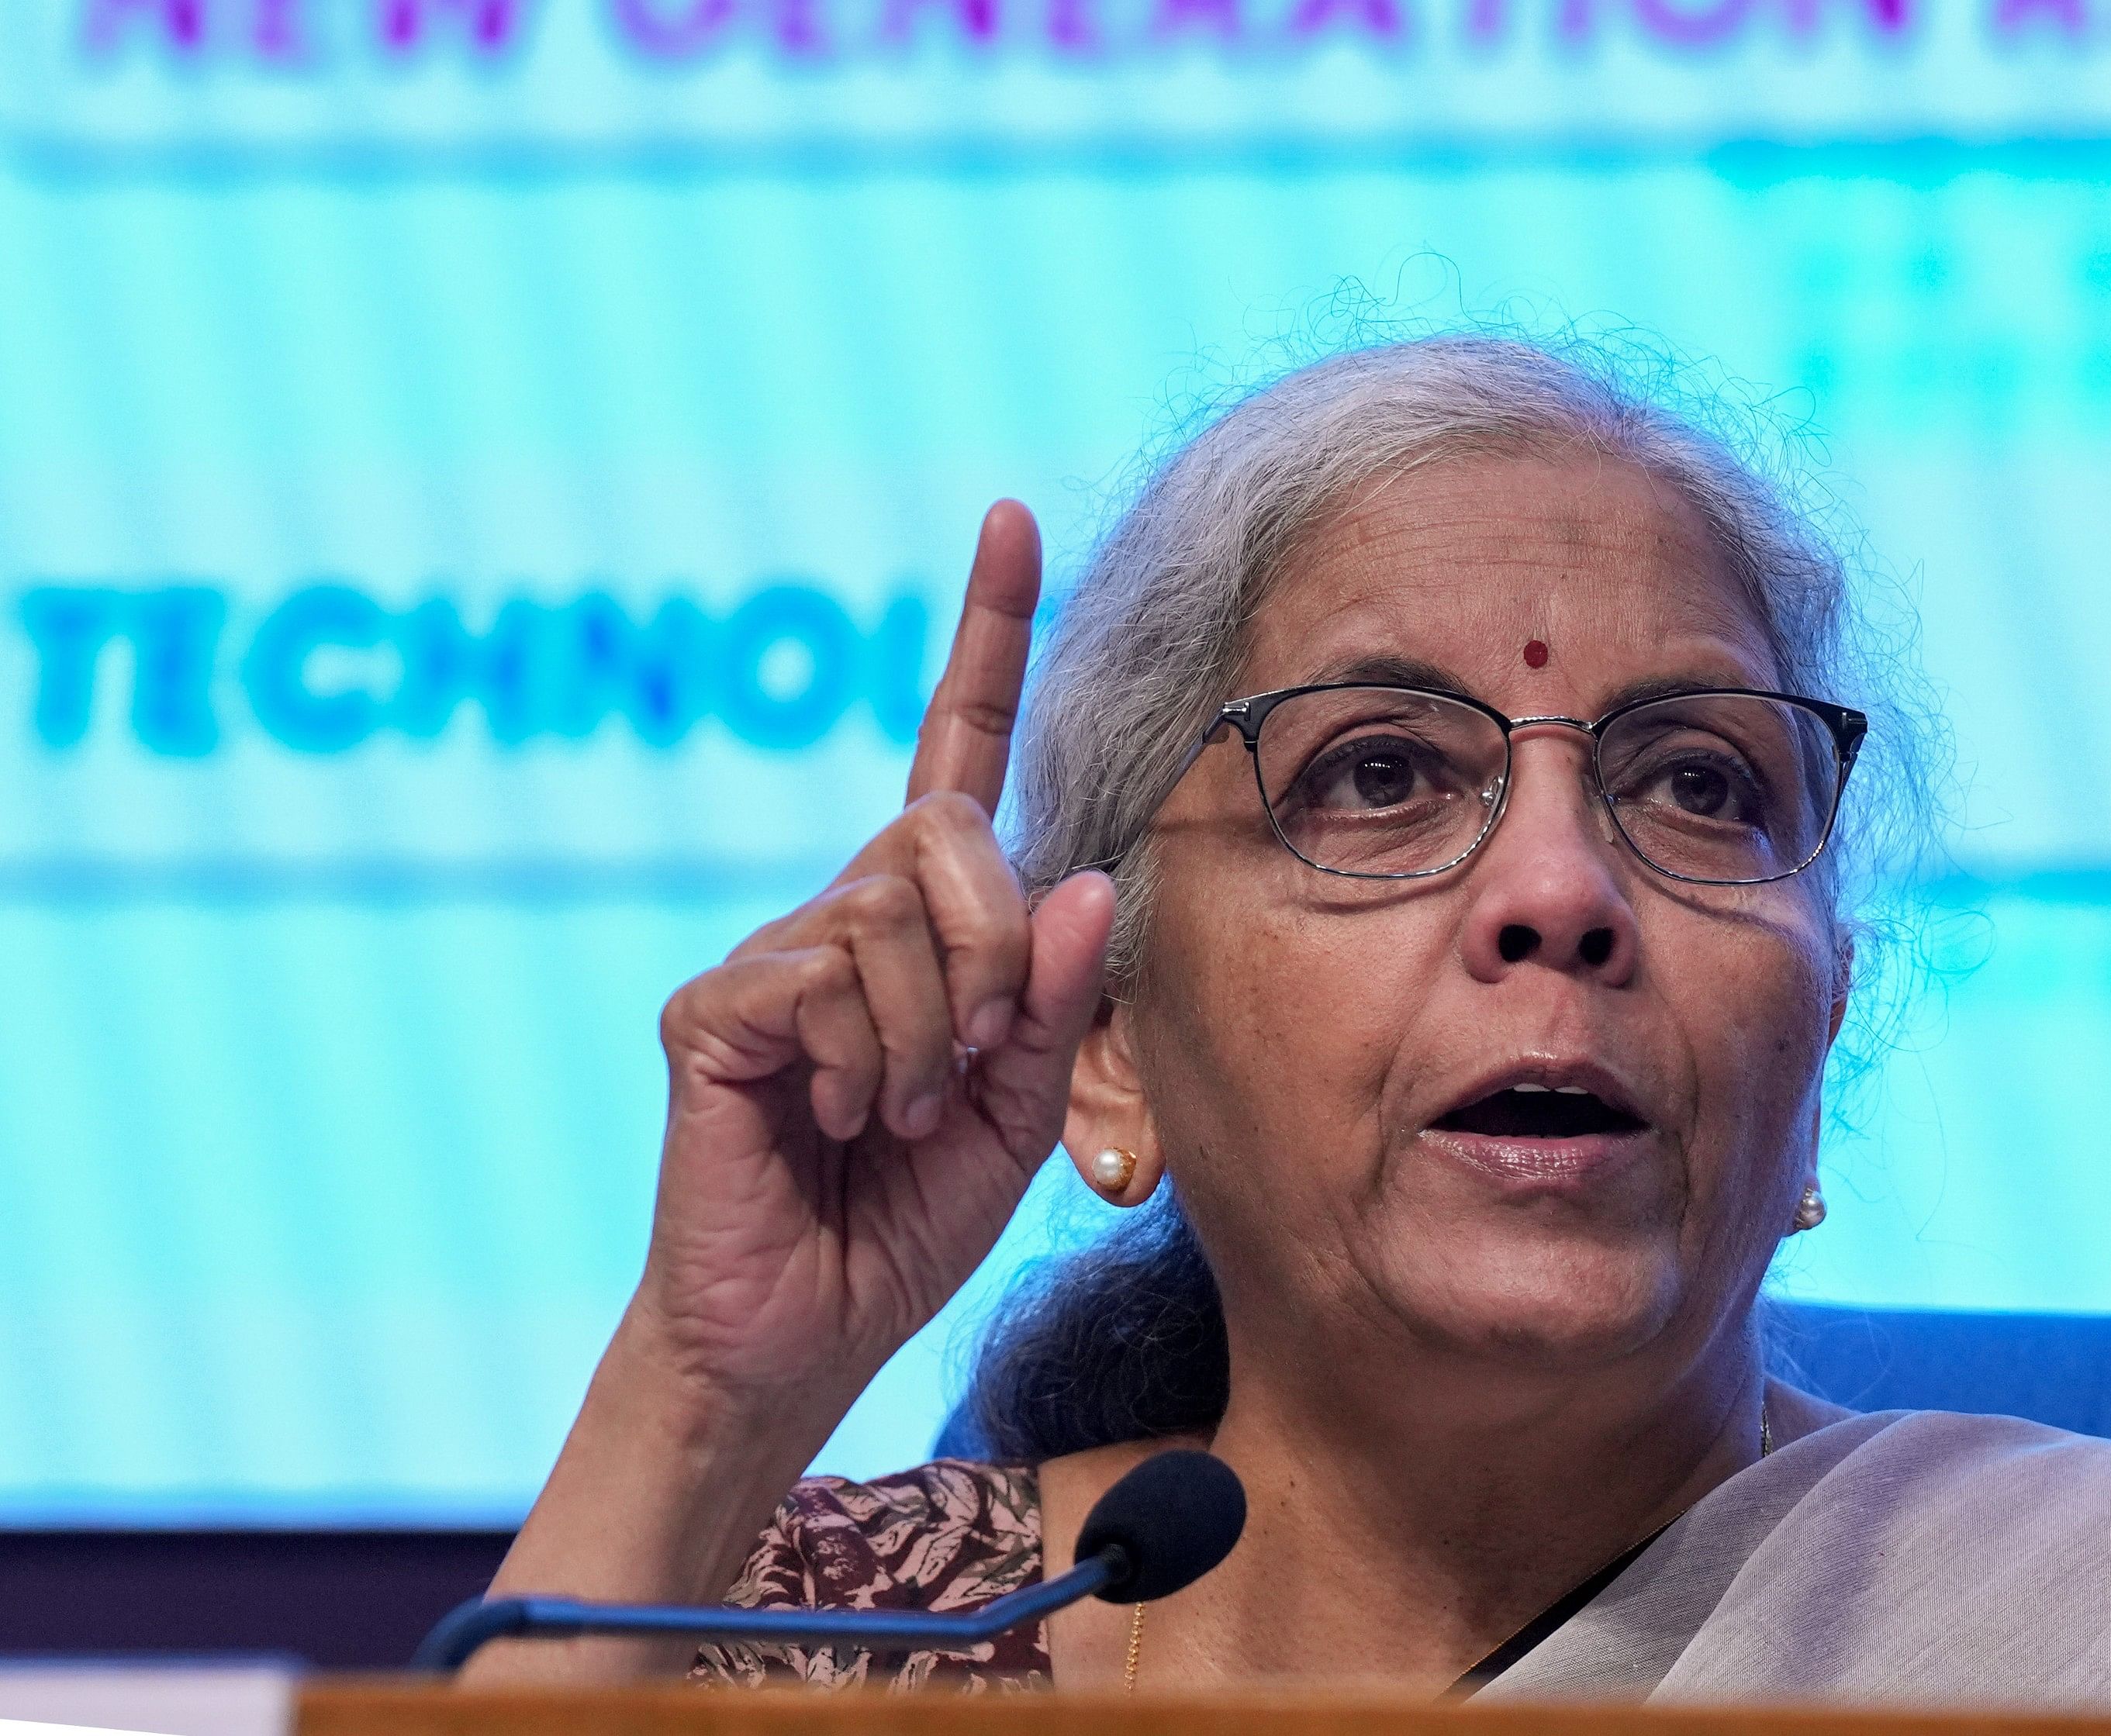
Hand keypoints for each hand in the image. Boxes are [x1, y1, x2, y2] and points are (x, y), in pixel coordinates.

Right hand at [631, 500, 1114, 1417]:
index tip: (1010, 516)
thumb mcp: (1028, 1104)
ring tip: (899, 1111)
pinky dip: (869, 1063)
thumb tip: (1081, 873)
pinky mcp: (713, 1005)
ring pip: (893, 916)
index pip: (957, 748)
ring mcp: (770, 952)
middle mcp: (844, 908)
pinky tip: (841, 1117)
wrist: (807, 1328)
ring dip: (935, 1037)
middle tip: (975, 1066)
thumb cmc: (909, 1212)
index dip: (985, 634)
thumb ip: (1061, 994)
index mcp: (928, 919)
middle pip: (949, 841)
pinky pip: (827, 980)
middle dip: (997, 961)